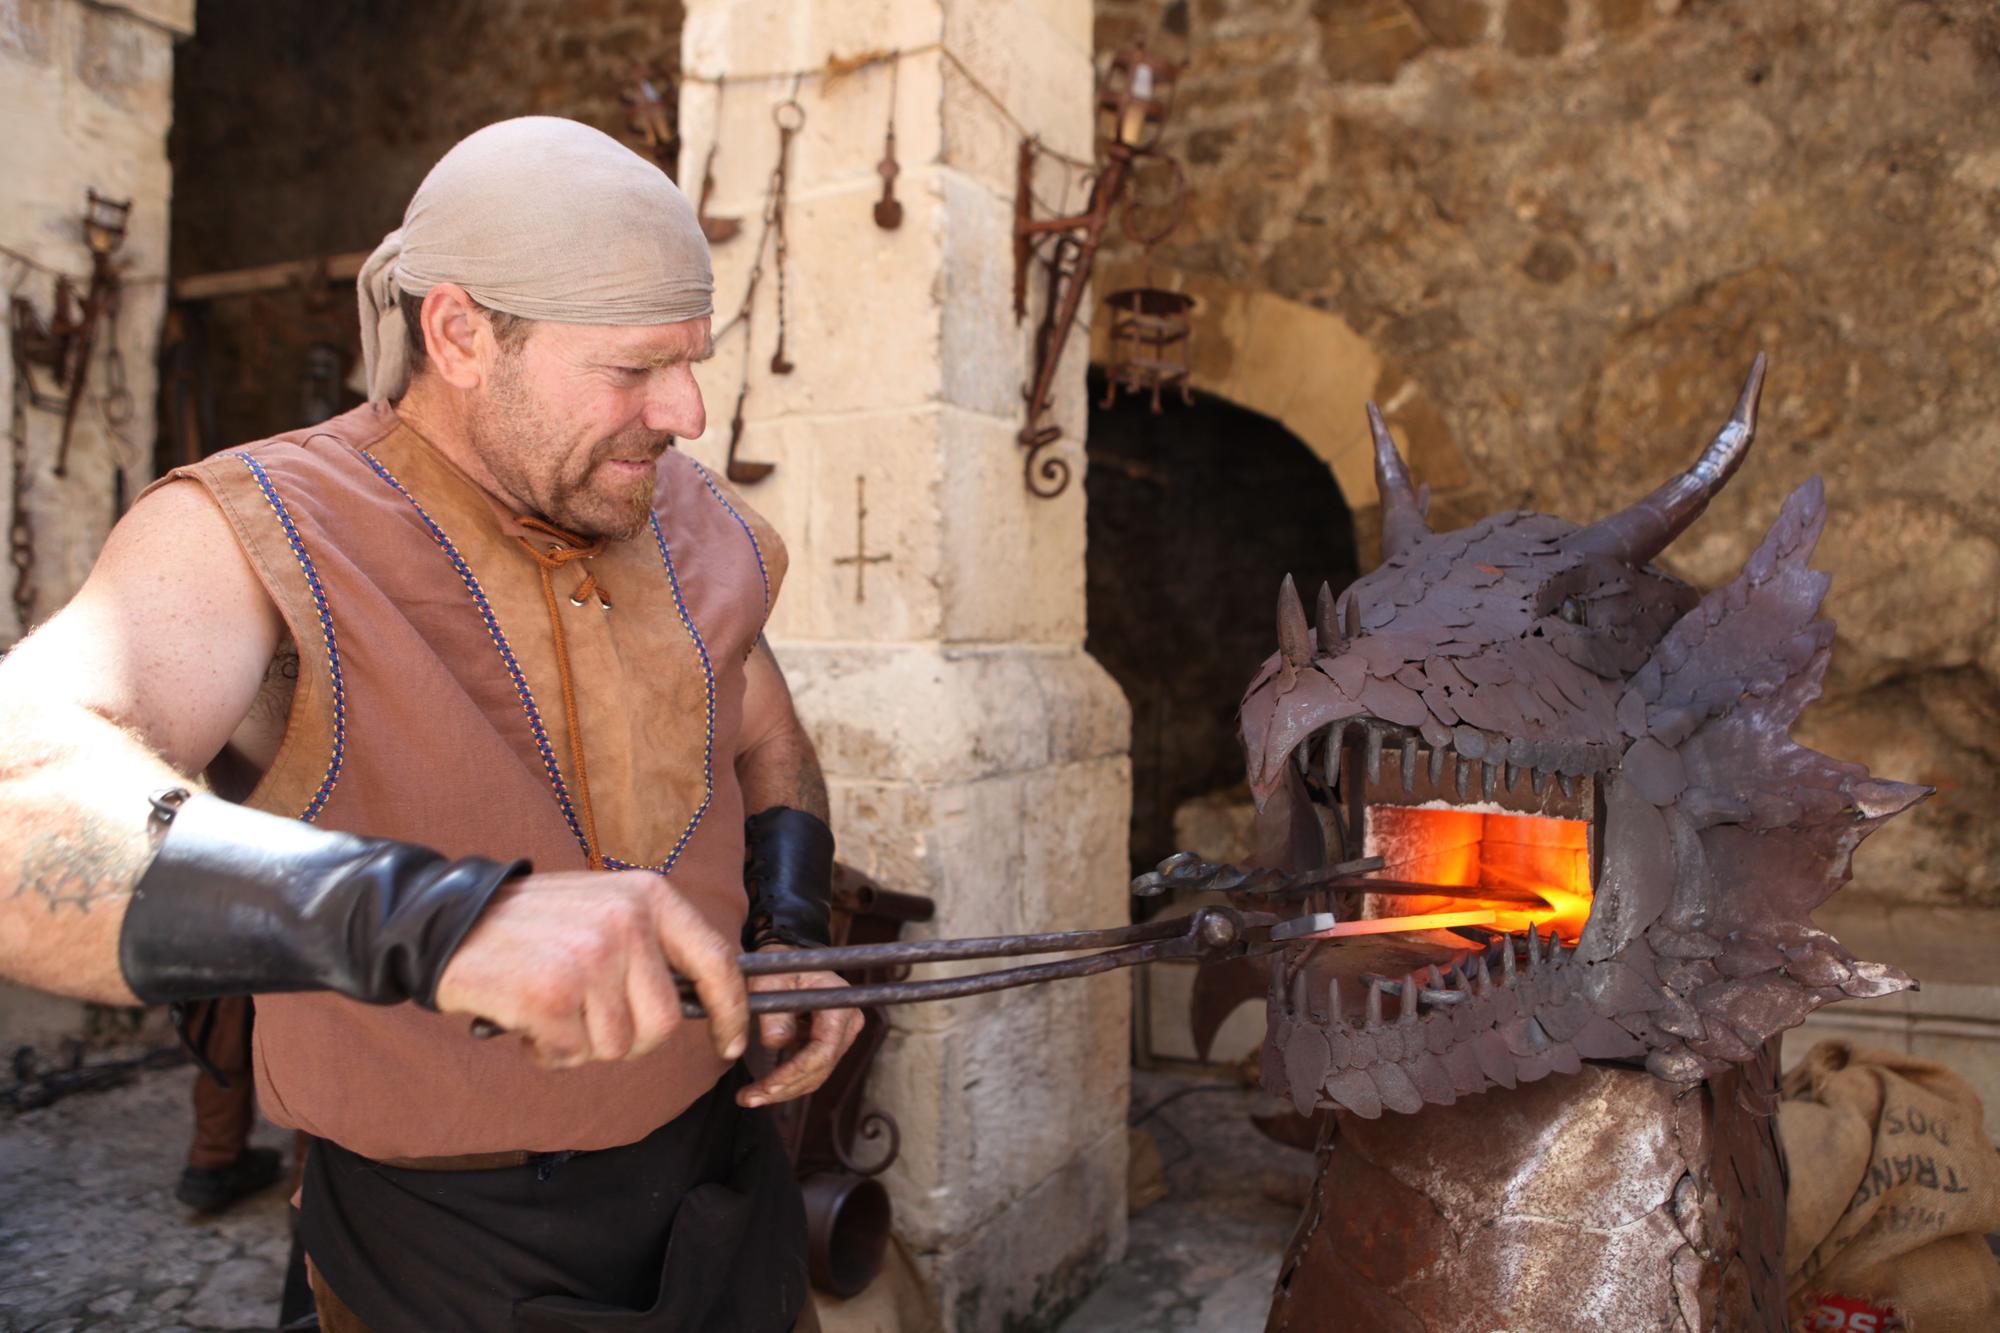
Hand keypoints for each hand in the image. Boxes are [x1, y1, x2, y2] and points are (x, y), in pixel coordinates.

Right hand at [433, 870, 748, 1070]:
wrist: (448, 923)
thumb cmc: (533, 927)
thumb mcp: (605, 908)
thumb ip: (652, 946)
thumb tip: (706, 1000)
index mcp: (648, 896)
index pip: (717, 961)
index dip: (732, 1010)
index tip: (733, 1042)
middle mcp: (626, 921)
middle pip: (663, 1023)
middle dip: (628, 1039)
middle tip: (587, 1020)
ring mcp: (590, 957)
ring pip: (616, 1045)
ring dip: (580, 1043)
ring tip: (550, 1006)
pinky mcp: (552, 995)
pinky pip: (571, 1054)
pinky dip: (547, 1051)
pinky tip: (526, 1018)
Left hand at [737, 944, 862, 1107]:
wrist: (789, 963)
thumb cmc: (780, 968)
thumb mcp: (770, 981)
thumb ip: (773, 1011)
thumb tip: (775, 1044)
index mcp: (839, 1005)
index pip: (822, 1051)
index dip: (794, 1073)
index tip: (766, 1086)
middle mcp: (848, 1023)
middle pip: (819, 1069)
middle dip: (783, 1088)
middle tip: (747, 1098)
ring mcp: (841, 1037)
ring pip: (815, 1076)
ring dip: (783, 1090)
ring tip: (749, 1097)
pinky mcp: (829, 1046)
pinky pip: (811, 1071)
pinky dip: (787, 1083)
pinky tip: (762, 1089)